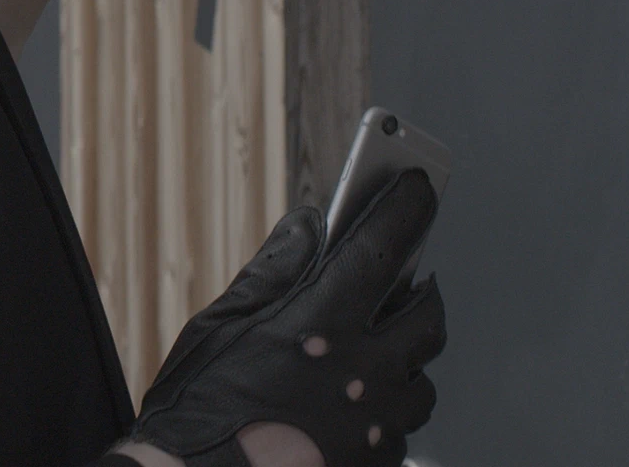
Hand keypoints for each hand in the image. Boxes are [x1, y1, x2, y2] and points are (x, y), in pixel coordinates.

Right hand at [126, 170, 447, 466]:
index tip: (417, 188)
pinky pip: (406, 427)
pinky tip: (355, 405)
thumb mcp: (220, 325)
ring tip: (373, 353)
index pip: (384, 245)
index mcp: (321, 322)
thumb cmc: (201, 409)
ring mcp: (378, 421)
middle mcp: (363, 369)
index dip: (407, 208)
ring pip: (423, 378)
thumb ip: (274, 269)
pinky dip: (389, 409)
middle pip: (428, 316)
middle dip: (421, 292)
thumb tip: (309, 225)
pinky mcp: (378, 459)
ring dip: (406, 359)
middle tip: (403, 283)